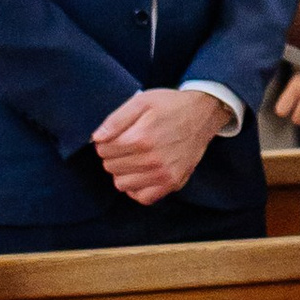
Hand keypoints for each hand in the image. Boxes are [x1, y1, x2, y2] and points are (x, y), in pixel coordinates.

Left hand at [91, 83, 225, 204]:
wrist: (202, 114)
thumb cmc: (170, 105)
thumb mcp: (141, 101)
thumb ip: (116, 120)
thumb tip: (97, 138)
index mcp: (141, 138)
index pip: (103, 150)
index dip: (105, 141)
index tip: (116, 135)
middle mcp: (153, 160)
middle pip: (110, 167)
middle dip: (113, 155)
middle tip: (126, 145)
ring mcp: (164, 175)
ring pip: (122, 184)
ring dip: (123, 172)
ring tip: (134, 158)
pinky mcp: (173, 183)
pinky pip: (143, 198)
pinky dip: (137, 188)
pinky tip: (141, 173)